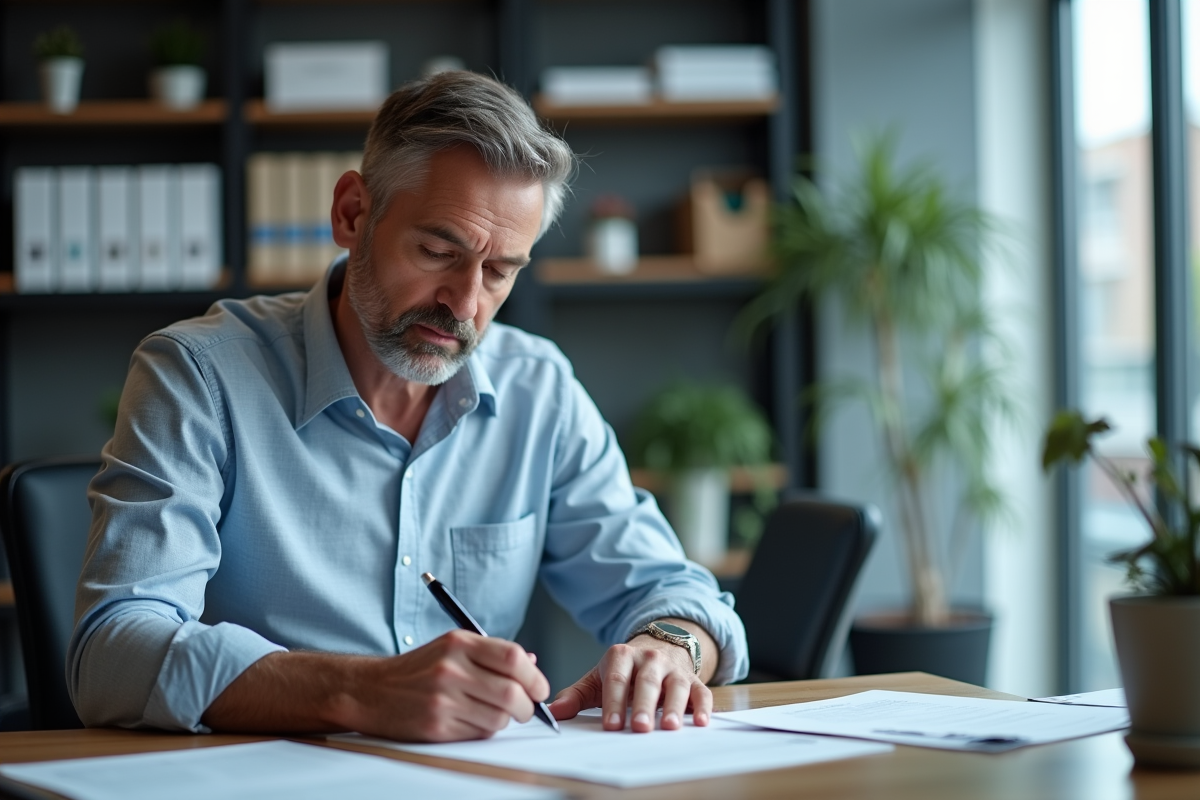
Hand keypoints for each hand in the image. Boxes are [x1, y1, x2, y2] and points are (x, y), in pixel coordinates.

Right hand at [340, 629, 549, 741]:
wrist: (370, 690)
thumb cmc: (416, 669)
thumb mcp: (452, 646)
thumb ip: (492, 653)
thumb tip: (533, 663)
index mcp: (459, 643)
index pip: (513, 658)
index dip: (535, 677)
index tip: (539, 688)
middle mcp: (452, 669)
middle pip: (512, 693)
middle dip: (527, 707)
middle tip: (526, 709)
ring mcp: (443, 699)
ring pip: (499, 718)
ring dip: (504, 720)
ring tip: (492, 713)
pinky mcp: (436, 726)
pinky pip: (478, 733)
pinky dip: (483, 731)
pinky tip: (471, 720)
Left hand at [548, 623, 712, 732]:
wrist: (658, 647)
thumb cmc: (624, 670)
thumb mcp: (598, 677)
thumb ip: (576, 695)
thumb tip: (552, 712)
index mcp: (621, 656)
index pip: (617, 680)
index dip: (614, 703)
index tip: (611, 725)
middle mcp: (649, 659)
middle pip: (646, 682)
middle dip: (643, 705)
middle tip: (639, 727)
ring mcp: (673, 669)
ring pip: (675, 686)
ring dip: (674, 706)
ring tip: (669, 726)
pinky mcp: (693, 679)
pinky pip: (701, 692)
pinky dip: (702, 706)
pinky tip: (700, 722)